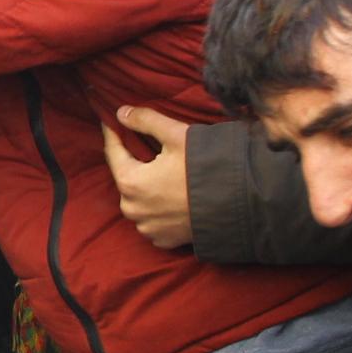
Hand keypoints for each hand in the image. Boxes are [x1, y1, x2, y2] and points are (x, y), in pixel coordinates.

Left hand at [101, 105, 193, 249]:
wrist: (240, 205)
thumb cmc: (205, 168)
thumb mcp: (177, 136)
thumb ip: (146, 120)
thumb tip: (120, 112)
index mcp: (130, 182)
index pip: (113, 152)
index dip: (113, 133)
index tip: (111, 120)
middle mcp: (132, 208)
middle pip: (127, 177)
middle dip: (136, 163)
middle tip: (148, 148)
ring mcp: (147, 227)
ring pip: (140, 200)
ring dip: (148, 188)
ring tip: (166, 175)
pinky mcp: (163, 240)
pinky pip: (154, 219)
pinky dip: (160, 209)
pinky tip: (174, 199)